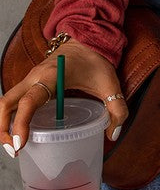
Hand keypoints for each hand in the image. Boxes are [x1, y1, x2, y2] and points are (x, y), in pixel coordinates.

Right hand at [0, 38, 128, 157]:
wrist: (87, 37)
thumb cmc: (96, 60)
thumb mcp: (111, 83)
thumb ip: (117, 108)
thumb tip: (113, 134)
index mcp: (52, 75)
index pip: (28, 101)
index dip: (20, 124)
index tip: (20, 145)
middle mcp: (34, 77)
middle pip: (6, 104)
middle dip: (3, 129)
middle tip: (15, 151)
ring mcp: (30, 79)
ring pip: (5, 102)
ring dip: (4, 124)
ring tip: (16, 147)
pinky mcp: (31, 83)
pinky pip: (13, 101)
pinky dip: (10, 117)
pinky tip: (20, 133)